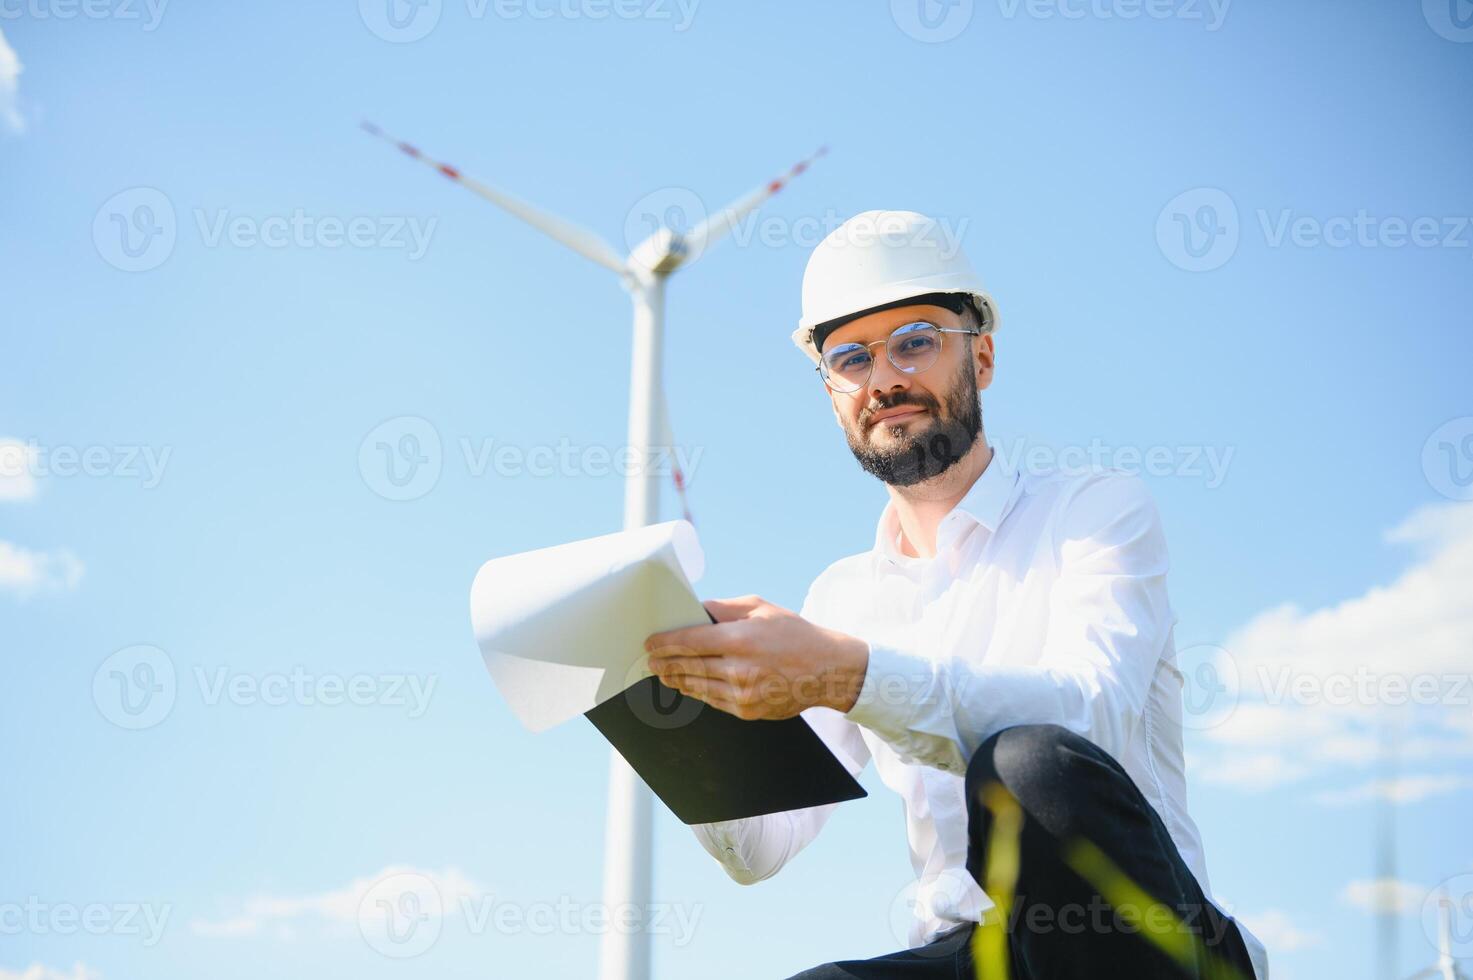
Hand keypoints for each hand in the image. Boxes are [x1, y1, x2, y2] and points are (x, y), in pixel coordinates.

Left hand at [644, 594, 868, 719]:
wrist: (827, 670)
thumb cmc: (793, 633)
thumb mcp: (761, 608)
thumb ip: (724, 608)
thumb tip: (695, 610)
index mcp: (741, 639)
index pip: (690, 641)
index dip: (665, 642)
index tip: (650, 643)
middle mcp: (740, 668)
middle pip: (689, 667)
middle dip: (666, 663)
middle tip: (651, 661)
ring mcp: (743, 694)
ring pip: (698, 687)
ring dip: (677, 680)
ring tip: (665, 674)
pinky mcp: (748, 711)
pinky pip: (714, 701)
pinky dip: (698, 692)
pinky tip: (689, 685)